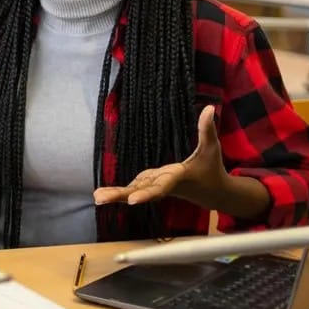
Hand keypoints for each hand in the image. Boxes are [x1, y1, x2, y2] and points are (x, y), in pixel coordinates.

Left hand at [92, 105, 224, 207]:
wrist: (212, 192)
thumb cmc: (212, 168)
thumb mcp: (212, 148)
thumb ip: (207, 129)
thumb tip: (209, 107)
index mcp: (178, 178)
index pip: (161, 186)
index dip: (147, 193)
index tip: (132, 200)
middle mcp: (163, 185)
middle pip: (140, 191)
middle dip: (120, 195)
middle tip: (99, 199)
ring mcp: (155, 186)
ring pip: (134, 191)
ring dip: (115, 194)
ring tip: (96, 197)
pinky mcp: (151, 185)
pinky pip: (134, 189)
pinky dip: (119, 192)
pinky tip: (100, 195)